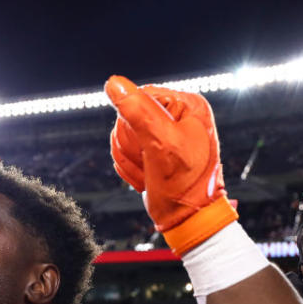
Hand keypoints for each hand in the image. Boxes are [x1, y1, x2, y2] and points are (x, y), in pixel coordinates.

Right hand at [105, 75, 236, 254]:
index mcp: (188, 105)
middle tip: (149, 163)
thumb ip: (138, 112)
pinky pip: (126, 149)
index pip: (140, 96)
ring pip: (123, 133)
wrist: (188, 219)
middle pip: (129, 115)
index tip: (149, 148)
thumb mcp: (160, 145)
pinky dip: (130, 166)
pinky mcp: (157, 148)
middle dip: (131, 145)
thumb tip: (114, 84)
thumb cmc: (182, 186)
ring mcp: (168, 132)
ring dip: (129, 158)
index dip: (133, 124)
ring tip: (148, 172)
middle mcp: (180, 114)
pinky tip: (145, 176)